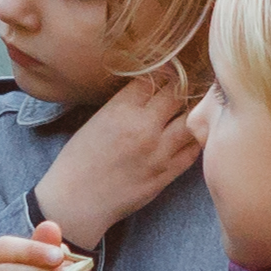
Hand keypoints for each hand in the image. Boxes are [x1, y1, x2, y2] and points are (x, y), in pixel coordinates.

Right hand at [29, 52, 203, 248]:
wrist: (77, 200)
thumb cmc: (79, 159)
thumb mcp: (97, 119)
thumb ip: (125, 103)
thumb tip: (151, 89)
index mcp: (121, 110)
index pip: (154, 77)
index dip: (162, 71)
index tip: (166, 70)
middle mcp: (143, 127)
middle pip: (176, 93)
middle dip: (180, 86)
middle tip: (182, 85)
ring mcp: (159, 151)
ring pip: (191, 119)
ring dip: (192, 111)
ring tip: (190, 108)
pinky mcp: (167, 173)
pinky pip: (193, 149)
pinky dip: (194, 138)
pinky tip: (190, 133)